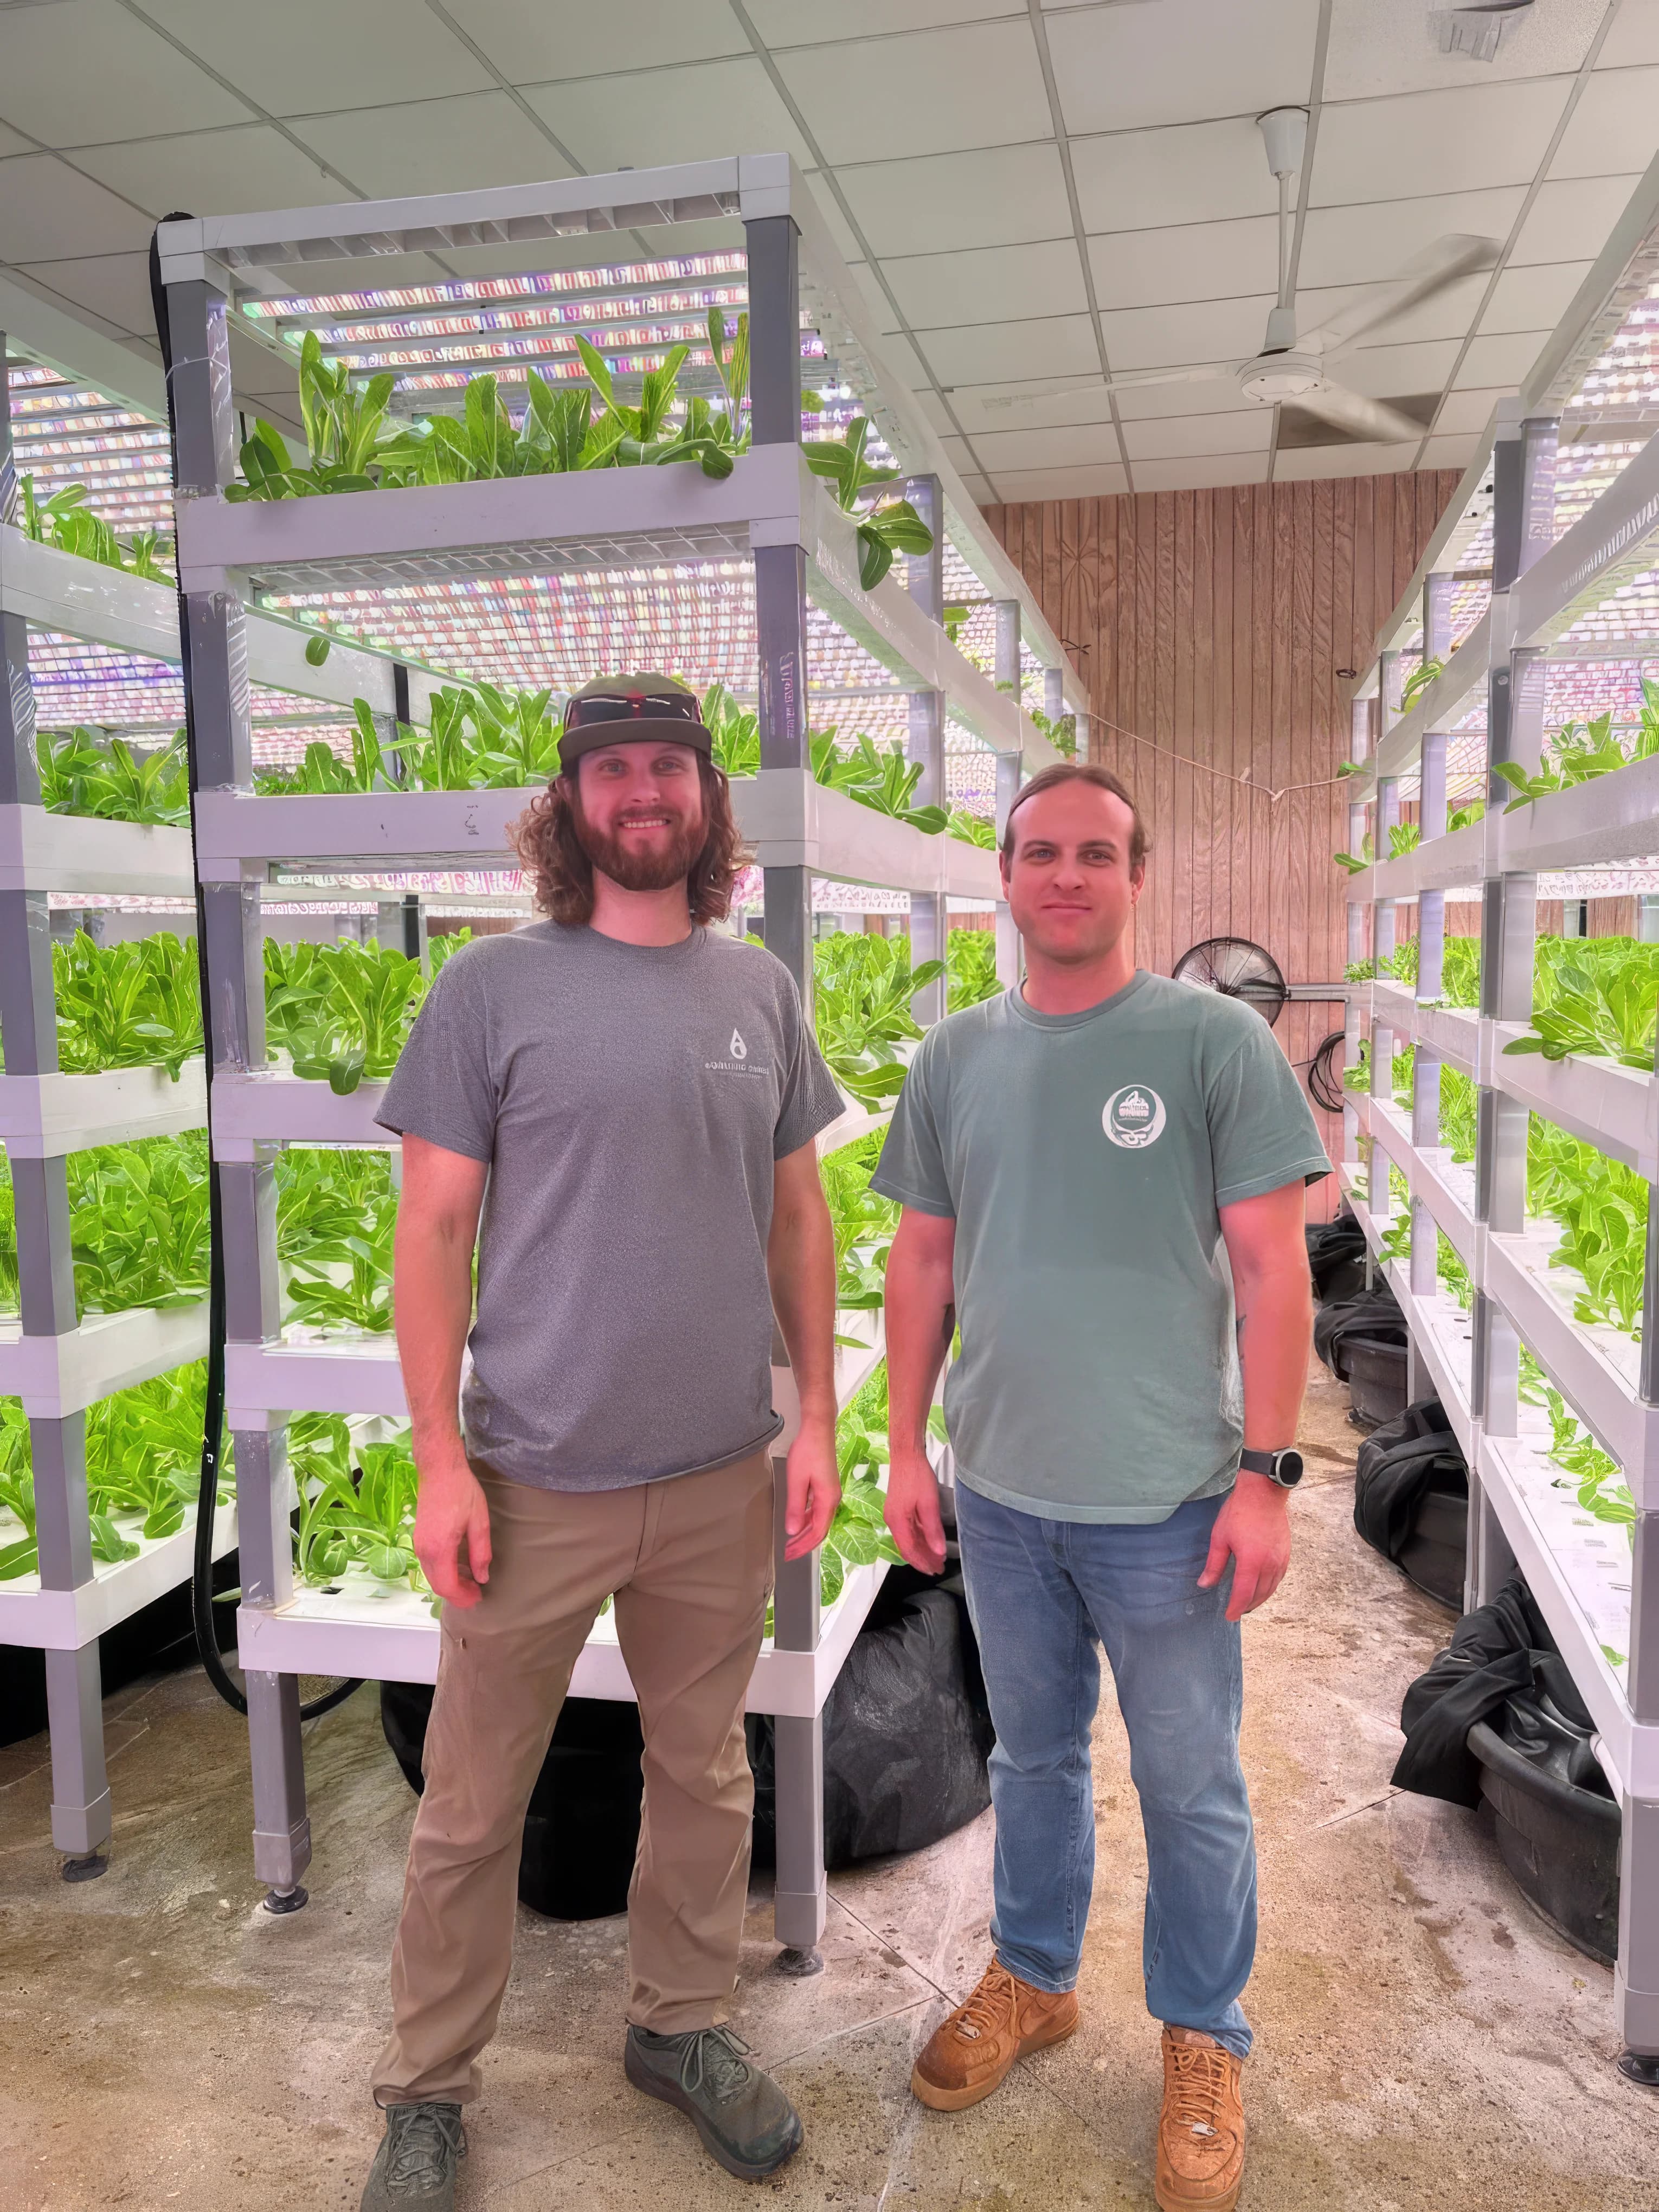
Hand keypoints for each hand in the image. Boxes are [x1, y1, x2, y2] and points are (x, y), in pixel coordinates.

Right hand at [413, 1456, 492, 1609]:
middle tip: (476, 1593)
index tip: (478, 1598)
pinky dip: (443, 1571)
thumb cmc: (462, 1491)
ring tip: (470, 1580)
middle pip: (437, 1585)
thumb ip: (481, 1553)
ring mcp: (418, 1544)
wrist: (439, 1468)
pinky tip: (459, 1565)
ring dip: (450, 1583)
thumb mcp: (479, 1522)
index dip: (463, 1597)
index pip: (448, 1586)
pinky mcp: (418, 1537)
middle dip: (457, 1594)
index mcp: (440, 1548)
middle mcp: (424, 1550)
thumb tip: (482, 1577)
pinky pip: (429, 1564)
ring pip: (432, 1576)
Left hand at [783, 1416, 839, 1559]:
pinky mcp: (825, 1486)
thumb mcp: (797, 1481)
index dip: (803, 1546)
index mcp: (828, 1500)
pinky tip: (797, 1522)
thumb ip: (795, 1507)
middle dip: (804, 1543)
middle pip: (820, 1529)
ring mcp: (830, 1493)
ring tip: (790, 1542)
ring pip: (819, 1520)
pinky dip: (807, 1520)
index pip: (817, 1532)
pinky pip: (817, 1510)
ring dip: (805, 1533)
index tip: (789, 1555)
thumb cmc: (807, 1452)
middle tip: (787, 1553)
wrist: (818, 1429)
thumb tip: (792, 1532)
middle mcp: (832, 1499)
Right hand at [885, 1443, 946, 1574]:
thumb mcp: (929, 1504)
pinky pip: (908, 1530)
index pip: (909, 1550)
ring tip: (936, 1558)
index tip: (936, 1570)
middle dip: (923, 1559)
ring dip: (922, 1549)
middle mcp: (892, 1521)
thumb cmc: (917, 1477)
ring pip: (908, 1539)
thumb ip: (933, 1529)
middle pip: (907, 1547)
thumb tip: (938, 1552)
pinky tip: (928, 1541)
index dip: (922, 1562)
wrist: (906, 1455)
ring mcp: (894, 1515)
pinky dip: (919, 1538)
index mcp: (897, 1521)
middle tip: (939, 1568)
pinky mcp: (898, 1509)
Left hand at [1198, 1471, 1291, 1621]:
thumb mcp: (1220, 1538)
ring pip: (1271, 1589)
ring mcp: (1280, 1560)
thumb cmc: (1239, 1512)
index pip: (1243, 1594)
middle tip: (1236, 1612)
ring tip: (1247, 1603)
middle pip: (1258, 1595)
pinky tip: (1262, 1587)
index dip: (1235, 1608)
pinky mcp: (1286, 1554)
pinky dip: (1270, 1588)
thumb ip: (1214, 1564)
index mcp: (1251, 1562)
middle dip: (1247, 1606)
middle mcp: (1269, 1564)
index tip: (1229, 1616)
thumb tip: (1204, 1584)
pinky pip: (1279, 1579)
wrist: (1264, 1493)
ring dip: (1259, 1599)